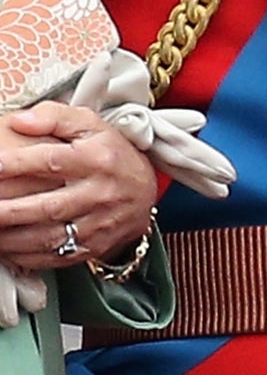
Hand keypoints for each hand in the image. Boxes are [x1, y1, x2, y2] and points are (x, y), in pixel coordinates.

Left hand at [0, 103, 158, 270]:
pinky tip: (4, 246)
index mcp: (97, 159)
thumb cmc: (110, 156)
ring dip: (9, 237)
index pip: (53, 161)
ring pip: (47, 237)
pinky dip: (22, 256)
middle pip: (47, 206)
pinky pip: (52, 258)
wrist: (144, 195)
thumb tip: (19, 121)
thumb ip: (55, 116)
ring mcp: (96, 224)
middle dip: (7, 210)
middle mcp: (99, 194)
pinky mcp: (90, 247)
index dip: (17, 164)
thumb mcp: (91, 126)